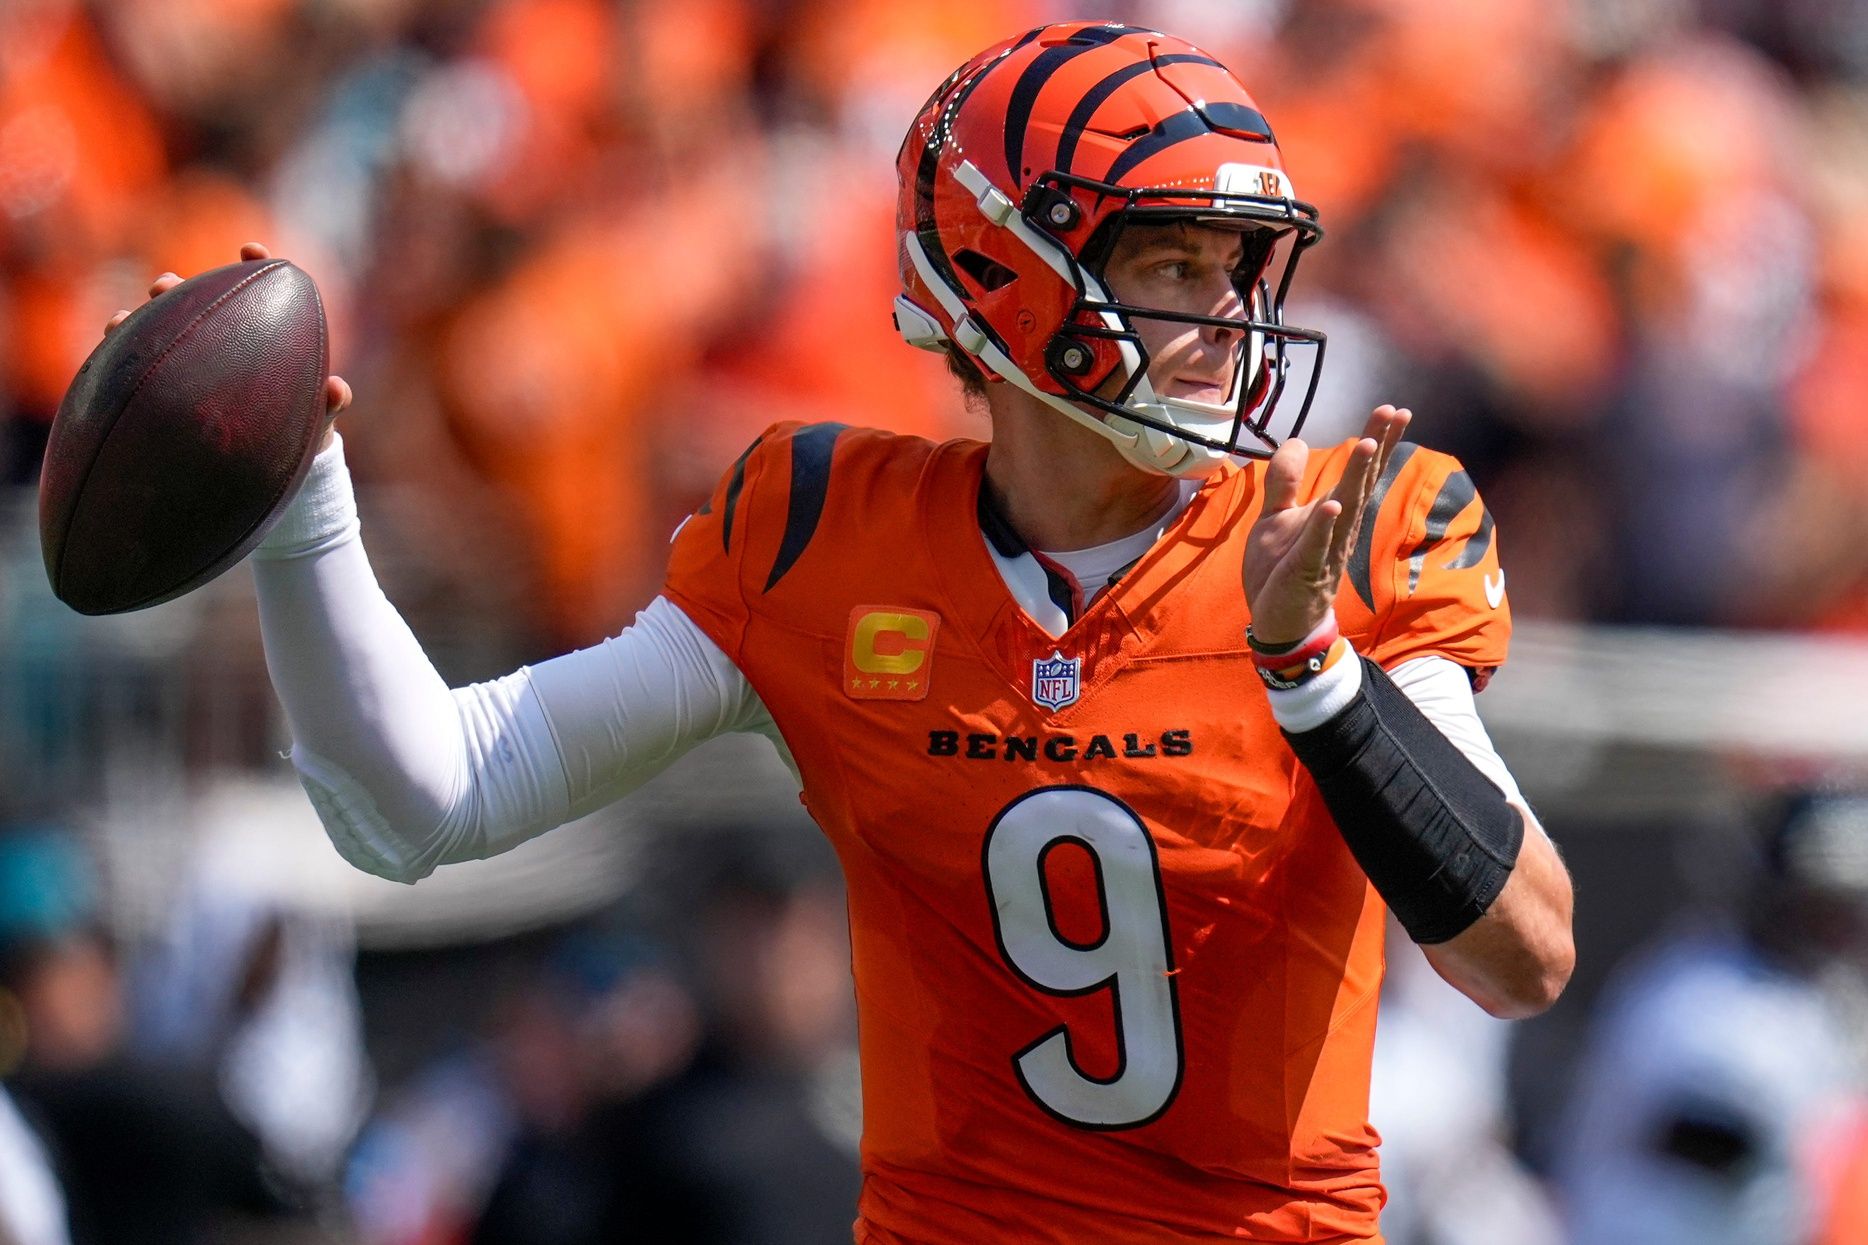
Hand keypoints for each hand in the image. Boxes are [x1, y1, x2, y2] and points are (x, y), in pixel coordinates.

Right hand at [104, 241, 351, 450]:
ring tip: (130, 314)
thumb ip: (327, 405)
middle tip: (166, 284)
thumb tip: (337, 389)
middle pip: (198, 304)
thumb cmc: (299, 432)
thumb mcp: (314, 421)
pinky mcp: (166, 386)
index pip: (258, 290)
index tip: (251, 251)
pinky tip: (113, 336)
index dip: (255, 265)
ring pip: (162, 329)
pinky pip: (141, 363)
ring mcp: (190, 363)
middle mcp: (220, 341)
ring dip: (146, 315)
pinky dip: (125, 346)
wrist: (271, 467)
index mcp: (263, 337)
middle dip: (179, 290)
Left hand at [1241, 404, 1410, 647]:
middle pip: (1360, 482)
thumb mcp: (1275, 517)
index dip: (1375, 442)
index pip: (1357, 473)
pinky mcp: (1305, 571)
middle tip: (1395, 413)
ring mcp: (1324, 550)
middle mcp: (1337, 528)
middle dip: (1376, 448)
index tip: (1393, 410)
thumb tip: (1300, 441)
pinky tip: (1332, 504)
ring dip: (1356, 478)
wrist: (1279, 621)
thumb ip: (1285, 481)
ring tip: (1369, 446)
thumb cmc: (1281, 568)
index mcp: (1331, 512)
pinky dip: (1324, 525)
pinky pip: (1316, 546)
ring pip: (1344, 509)